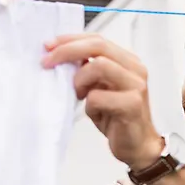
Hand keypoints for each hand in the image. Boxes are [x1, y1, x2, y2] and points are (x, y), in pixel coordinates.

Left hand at [43, 34, 162, 169]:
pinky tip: (95, 113)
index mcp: (128, 62)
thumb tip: (59, 56)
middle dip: (68, 51)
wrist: (138, 145)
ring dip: (79, 80)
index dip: (70, 40)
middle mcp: (135, 69)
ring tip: (79, 95)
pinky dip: (89, 105)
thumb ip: (89, 70)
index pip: (98, 40)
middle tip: (47, 62)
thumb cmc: (117, 117)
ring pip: (99, 66)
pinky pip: (97, 96)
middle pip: (99, 46)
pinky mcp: (132, 105)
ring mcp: (136, 86)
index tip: (48, 46)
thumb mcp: (100, 88)